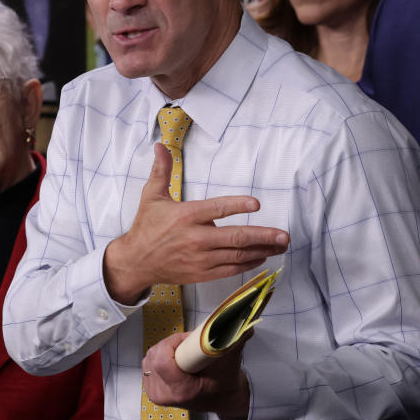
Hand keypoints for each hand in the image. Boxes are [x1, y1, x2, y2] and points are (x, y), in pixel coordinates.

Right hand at [104, 143, 289, 302]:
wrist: (135, 262)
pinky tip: (262, 257)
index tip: (257, 204)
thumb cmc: (146, 227)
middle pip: (235, 237)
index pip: (216, 209)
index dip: (237, 206)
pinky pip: (230, 270)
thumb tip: (161, 146)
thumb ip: (161, 171)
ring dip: (262, 251)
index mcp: (186, 216)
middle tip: (284, 236)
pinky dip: (248, 264)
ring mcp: (200, 259)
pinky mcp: (201, 274)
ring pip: (236, 255)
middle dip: (263, 236)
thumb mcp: (152, 196)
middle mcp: (195, 239)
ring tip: (280, 247)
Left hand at [142, 330, 250, 419]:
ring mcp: (156, 394)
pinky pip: (149, 363)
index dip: (173, 342)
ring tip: (184, 353)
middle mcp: (164, 395)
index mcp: (182, 391)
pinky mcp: (152, 390)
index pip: (161, 360)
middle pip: (154, 356)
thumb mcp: (231, 361)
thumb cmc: (226, 384)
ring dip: (166, 349)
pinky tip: (175, 360)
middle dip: (172, 344)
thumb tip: (242, 322)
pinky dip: (161, 356)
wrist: (223, 399)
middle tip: (190, 345)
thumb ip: (233, 340)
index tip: (189, 339)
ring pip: (150, 357)